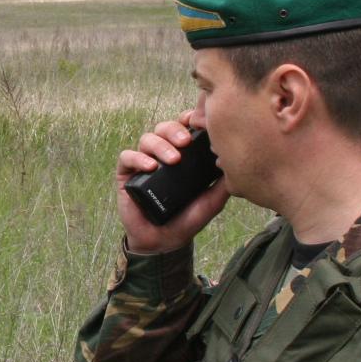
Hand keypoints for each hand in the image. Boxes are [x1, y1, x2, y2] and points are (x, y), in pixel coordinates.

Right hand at [115, 113, 230, 253]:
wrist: (165, 242)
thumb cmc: (188, 219)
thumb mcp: (212, 200)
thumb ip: (223, 182)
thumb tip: (233, 160)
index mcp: (183, 155)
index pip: (184, 127)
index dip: (189, 119)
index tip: (199, 123)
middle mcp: (162, 154)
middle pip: (164, 127)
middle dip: (175, 130)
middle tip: (186, 142)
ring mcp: (143, 163)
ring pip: (147, 138)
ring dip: (160, 144)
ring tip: (172, 159)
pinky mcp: (127, 175)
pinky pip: (127, 156)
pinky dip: (138, 158)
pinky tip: (150, 167)